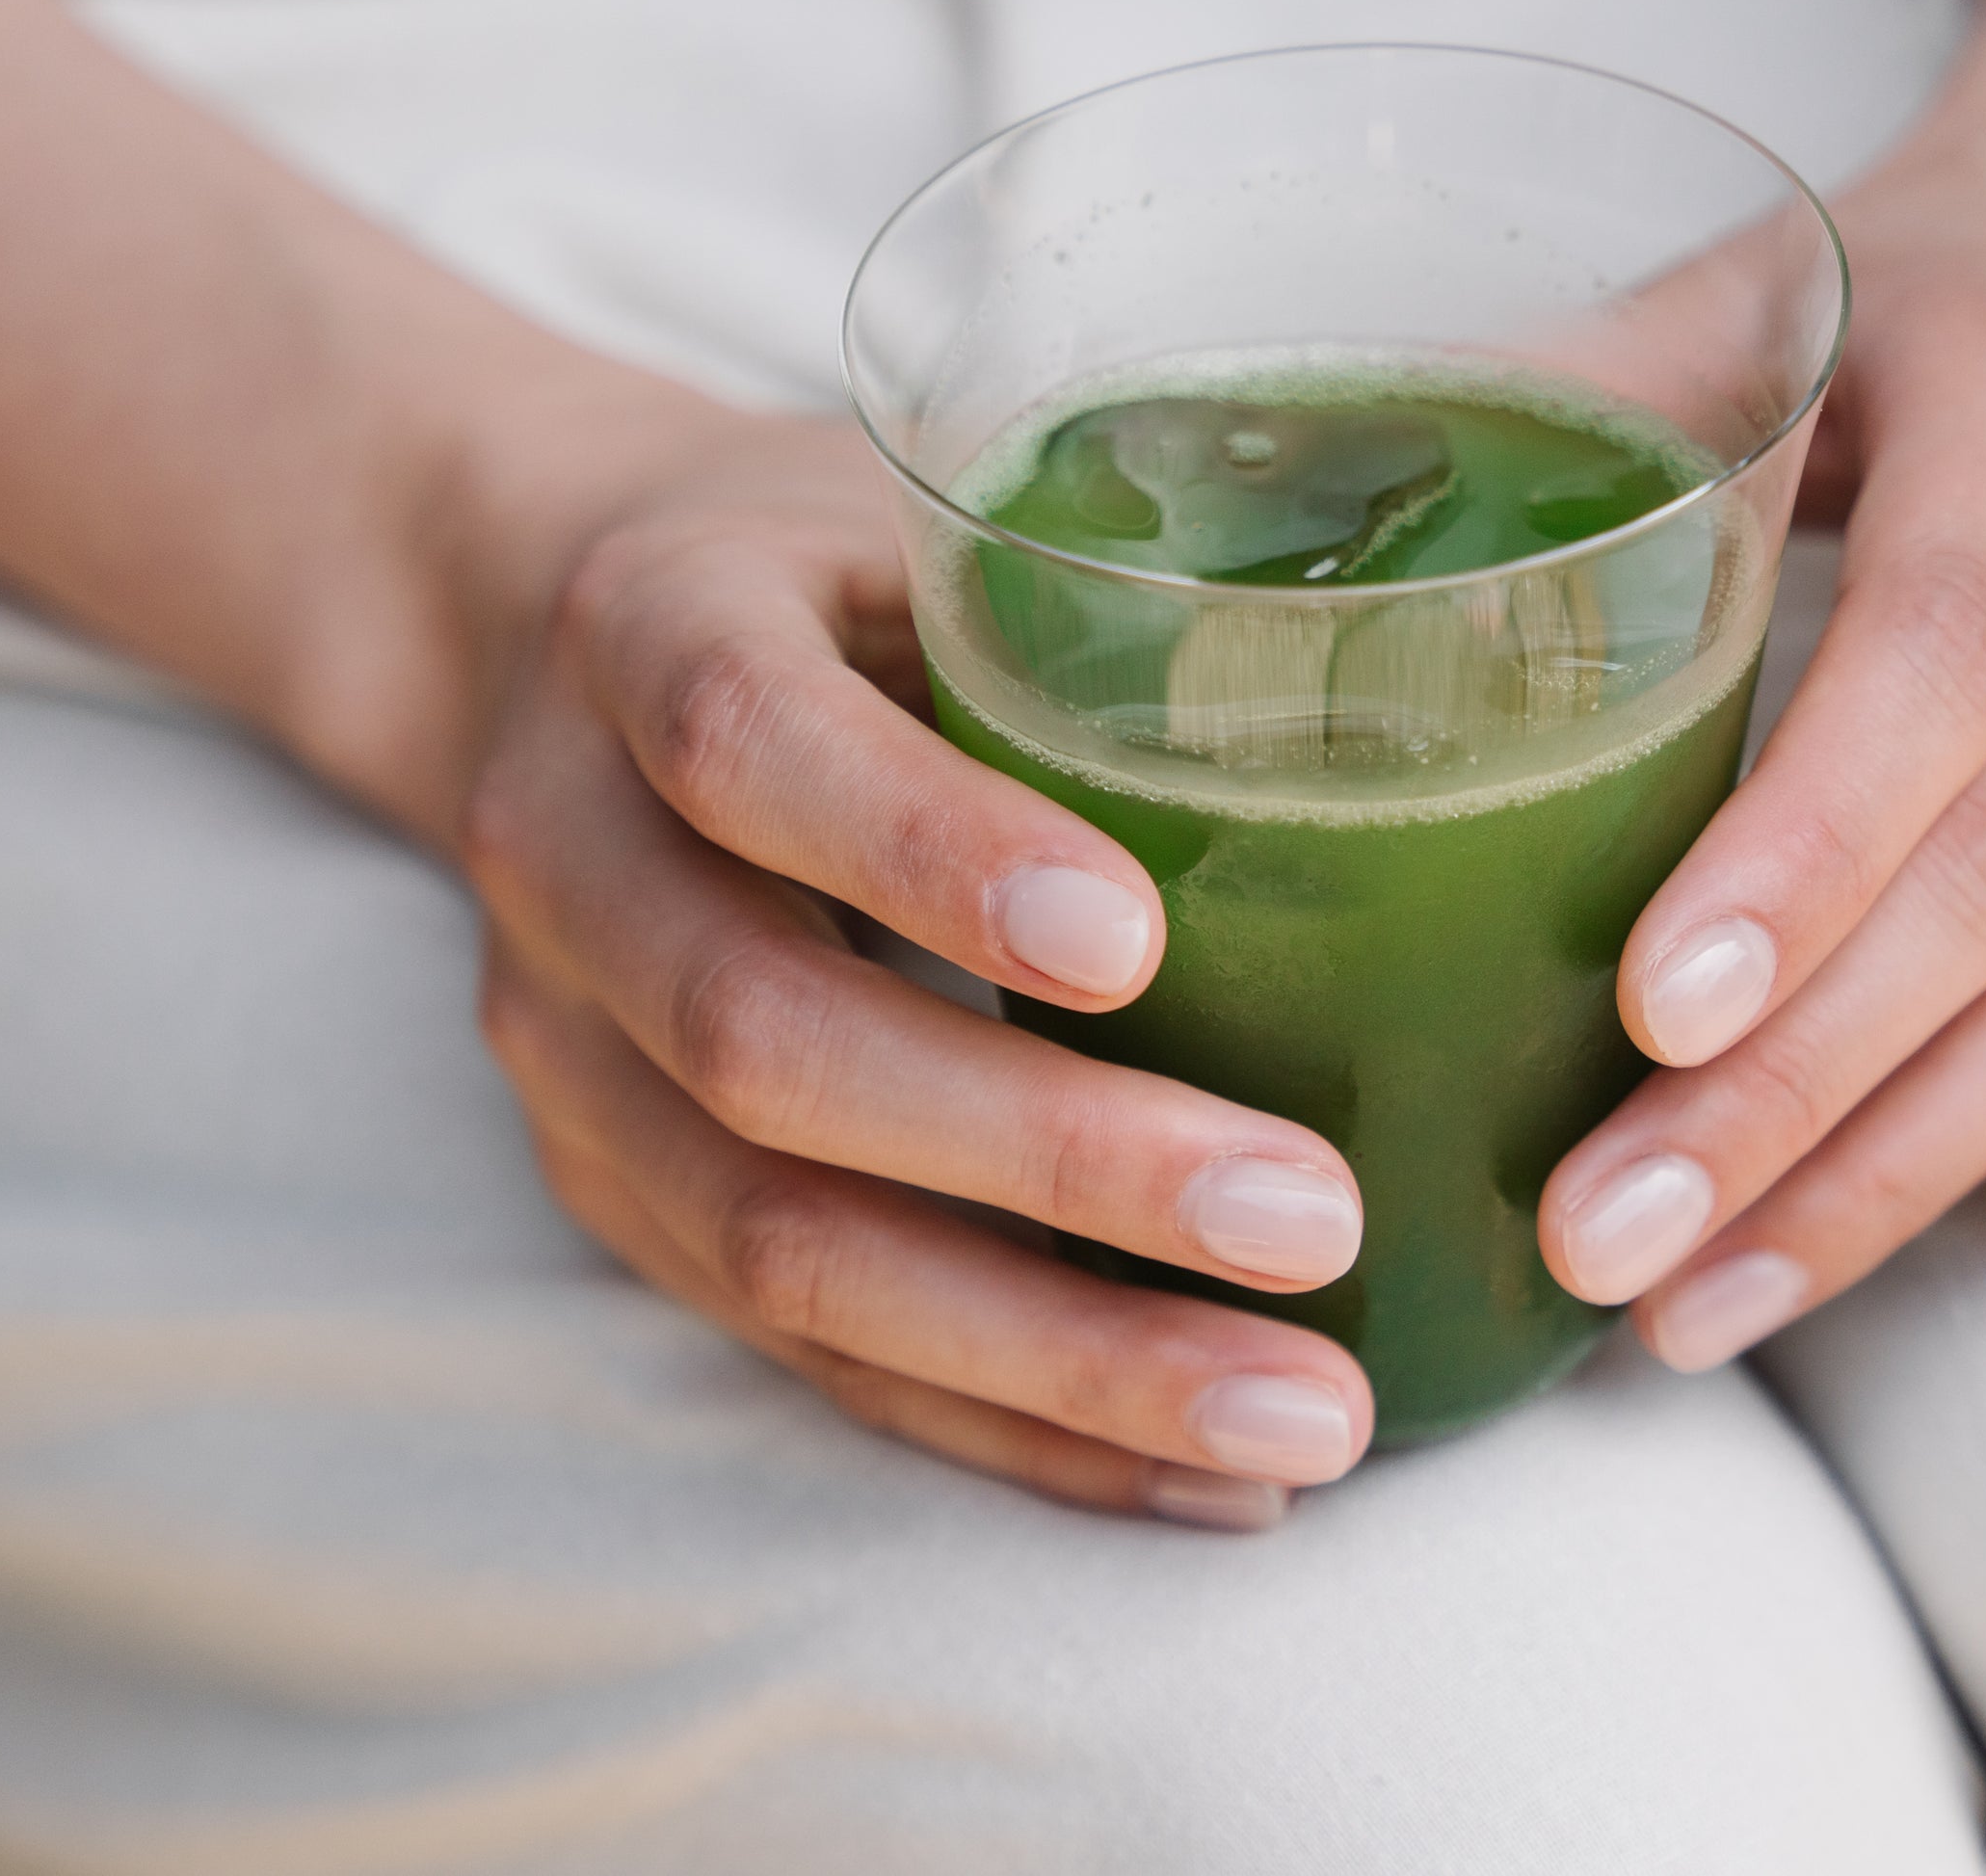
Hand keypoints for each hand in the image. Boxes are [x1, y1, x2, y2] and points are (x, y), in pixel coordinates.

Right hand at [453, 412, 1374, 1528]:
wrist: (539, 647)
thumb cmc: (821, 569)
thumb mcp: (924, 511)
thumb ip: (1093, 600)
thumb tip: (1447, 692)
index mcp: (645, 630)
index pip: (747, 743)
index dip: (925, 850)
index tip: (1140, 947)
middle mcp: (569, 854)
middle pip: (764, 1045)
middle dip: (1048, 1161)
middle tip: (1309, 1222)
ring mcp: (568, 1054)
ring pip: (776, 1249)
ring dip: (1054, 1355)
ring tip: (1302, 1415)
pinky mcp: (613, 1197)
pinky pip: (805, 1354)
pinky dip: (1015, 1427)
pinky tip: (1204, 1473)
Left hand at [1535, 32, 1985, 1368]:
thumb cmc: (1950, 280)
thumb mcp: (1768, 294)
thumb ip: (1568, 412)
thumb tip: (1283, 547)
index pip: (1937, 658)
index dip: (1801, 855)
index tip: (1650, 1024)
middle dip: (1807, 1091)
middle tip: (1613, 1244)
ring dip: (1928, 1156)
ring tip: (1723, 1292)